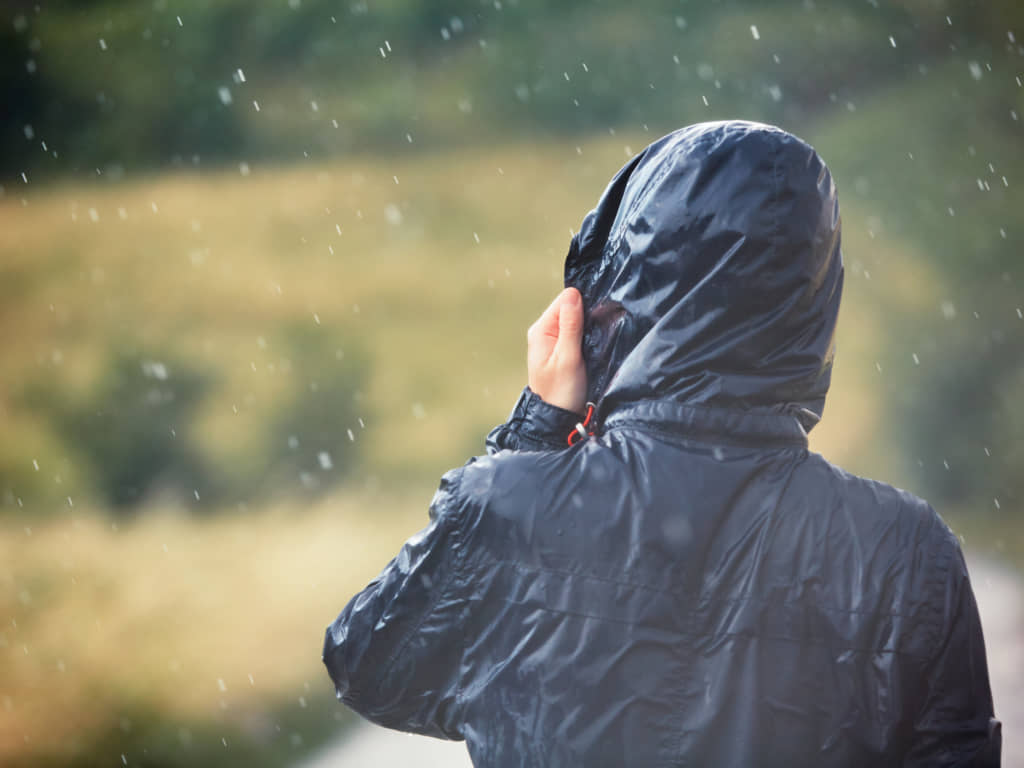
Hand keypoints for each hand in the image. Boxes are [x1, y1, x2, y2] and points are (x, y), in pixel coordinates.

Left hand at [527, 287, 586, 413]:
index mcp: (541, 330)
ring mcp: (553, 340)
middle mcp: (545, 331)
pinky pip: (577, 333)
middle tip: (595, 335)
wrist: (557, 417)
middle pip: (571, 308)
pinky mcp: (563, 349)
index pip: (564, 300)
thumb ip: (571, 325)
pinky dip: (586, 336)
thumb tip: (573, 294)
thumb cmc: (561, 391)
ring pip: (576, 321)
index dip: (582, 305)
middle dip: (586, 316)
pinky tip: (591, 347)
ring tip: (593, 343)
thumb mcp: (568, 357)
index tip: (594, 321)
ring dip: (587, 327)